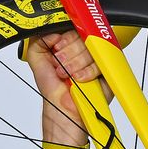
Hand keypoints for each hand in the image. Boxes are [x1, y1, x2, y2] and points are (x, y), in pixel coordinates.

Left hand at [28, 30, 99, 148]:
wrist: (65, 121)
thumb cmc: (54, 98)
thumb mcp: (38, 66)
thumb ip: (38, 44)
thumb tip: (48, 30)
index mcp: (70, 48)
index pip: (74, 27)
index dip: (65, 35)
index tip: (56, 47)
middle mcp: (86, 53)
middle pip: (85, 34)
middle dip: (69, 51)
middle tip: (60, 65)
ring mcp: (99, 63)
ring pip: (94, 47)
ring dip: (77, 62)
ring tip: (68, 76)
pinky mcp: (109, 74)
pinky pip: (103, 63)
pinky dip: (89, 71)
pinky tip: (80, 80)